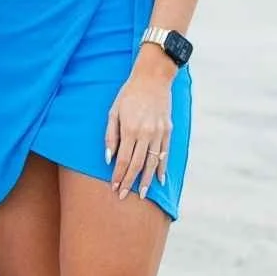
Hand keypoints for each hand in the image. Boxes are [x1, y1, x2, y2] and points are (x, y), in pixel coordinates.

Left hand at [105, 56, 176, 197]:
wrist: (152, 79)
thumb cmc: (129, 95)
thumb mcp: (113, 112)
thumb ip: (110, 136)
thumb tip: (108, 159)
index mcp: (129, 129)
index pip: (122, 160)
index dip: (118, 176)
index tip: (114, 188)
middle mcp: (145, 134)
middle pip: (136, 165)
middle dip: (129, 182)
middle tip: (124, 196)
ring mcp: (158, 133)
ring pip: (152, 162)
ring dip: (146, 180)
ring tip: (142, 195)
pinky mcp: (168, 131)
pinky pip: (165, 154)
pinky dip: (162, 168)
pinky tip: (159, 180)